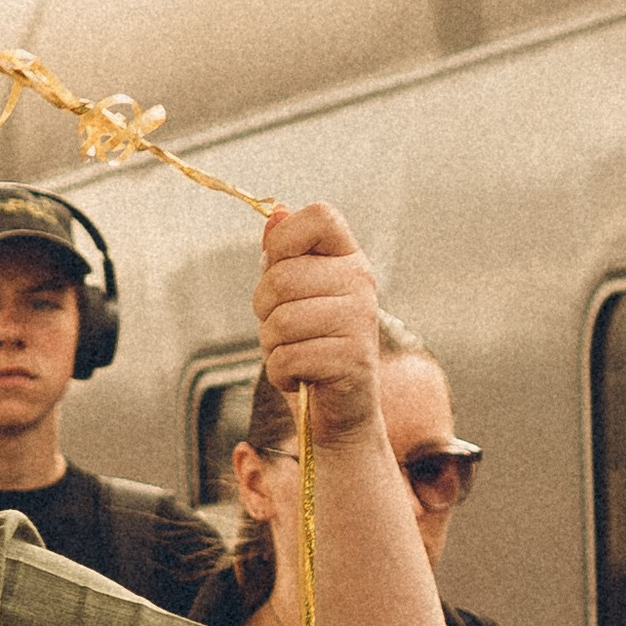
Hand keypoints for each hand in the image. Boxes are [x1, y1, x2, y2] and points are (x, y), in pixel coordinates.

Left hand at [252, 201, 384, 446]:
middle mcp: (360, 282)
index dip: (285, 239)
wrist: (338, 413)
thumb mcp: (291, 299)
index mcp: (348, 258)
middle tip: (285, 331)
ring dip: (272, 346)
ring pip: (280, 321)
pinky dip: (281, 373)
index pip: (318, 216)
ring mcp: (359, 319)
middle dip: (265, 310)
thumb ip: (283, 258)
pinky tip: (300, 378)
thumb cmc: (309, 350)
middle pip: (281, 277)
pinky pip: (288, 357)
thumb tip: (275, 212)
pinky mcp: (351, 359)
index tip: (280, 268)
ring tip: (295, 355)